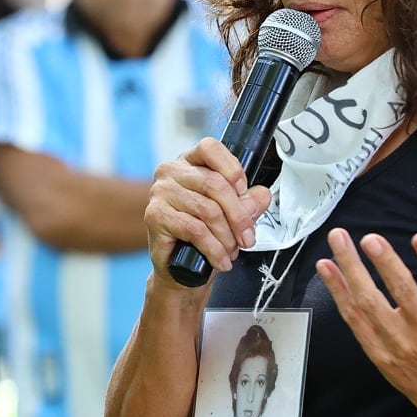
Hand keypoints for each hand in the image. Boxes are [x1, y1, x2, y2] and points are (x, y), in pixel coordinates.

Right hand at [145, 137, 271, 284]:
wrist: (178, 268)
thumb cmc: (201, 237)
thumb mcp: (231, 215)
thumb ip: (249, 202)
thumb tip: (260, 196)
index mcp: (190, 163)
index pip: (210, 148)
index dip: (232, 168)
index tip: (243, 191)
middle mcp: (171, 172)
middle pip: (215, 184)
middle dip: (238, 216)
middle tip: (247, 237)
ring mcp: (160, 193)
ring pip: (207, 210)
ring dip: (227, 237)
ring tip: (231, 251)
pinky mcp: (155, 216)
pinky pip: (194, 230)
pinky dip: (213, 248)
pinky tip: (220, 259)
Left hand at [315, 229, 416, 416]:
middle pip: (401, 292)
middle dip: (385, 263)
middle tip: (371, 238)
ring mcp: (398, 343)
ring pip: (369, 303)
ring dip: (351, 270)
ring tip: (338, 241)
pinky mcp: (378, 353)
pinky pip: (353, 319)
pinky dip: (338, 293)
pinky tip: (327, 269)